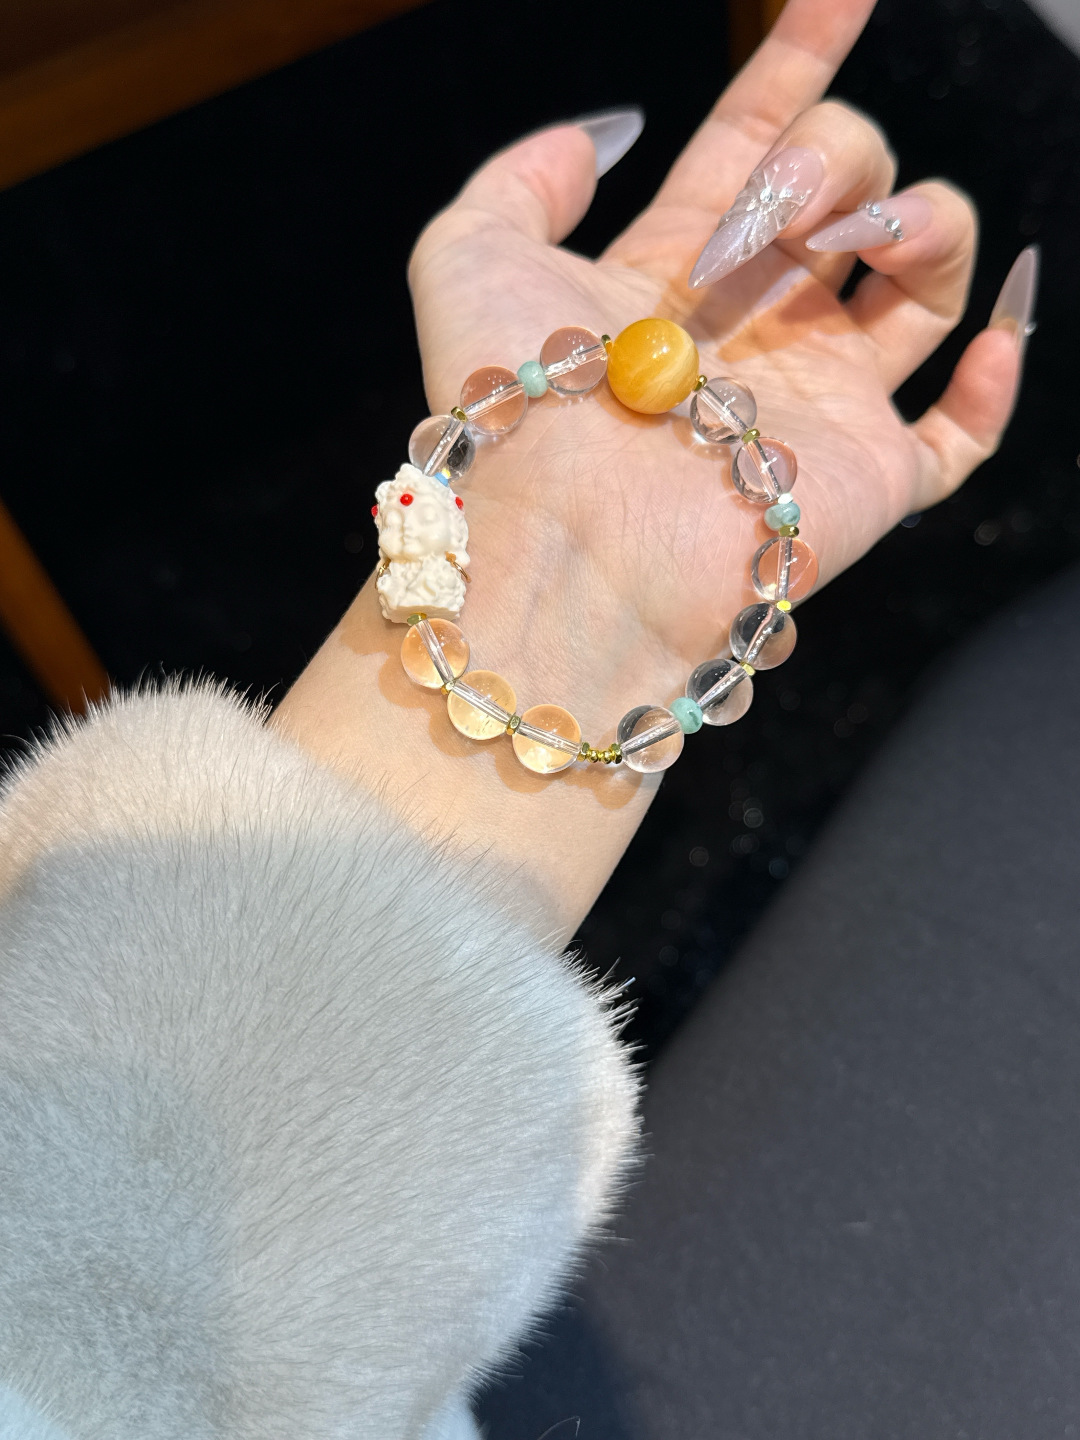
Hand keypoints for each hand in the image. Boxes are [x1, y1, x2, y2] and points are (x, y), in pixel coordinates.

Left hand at [273, 0, 1024, 933]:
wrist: (572, 545)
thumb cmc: (517, 406)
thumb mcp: (468, 256)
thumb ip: (522, 177)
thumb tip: (609, 130)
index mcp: (674, 278)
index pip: (752, 149)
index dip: (796, 66)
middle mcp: (755, 333)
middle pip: (849, 193)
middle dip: (832, 159)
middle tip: (770, 220)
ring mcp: (819, 404)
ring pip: (924, 281)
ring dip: (920, 219)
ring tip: (852, 244)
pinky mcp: (870, 479)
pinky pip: (961, 435)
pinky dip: (994, 374)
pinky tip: (988, 320)